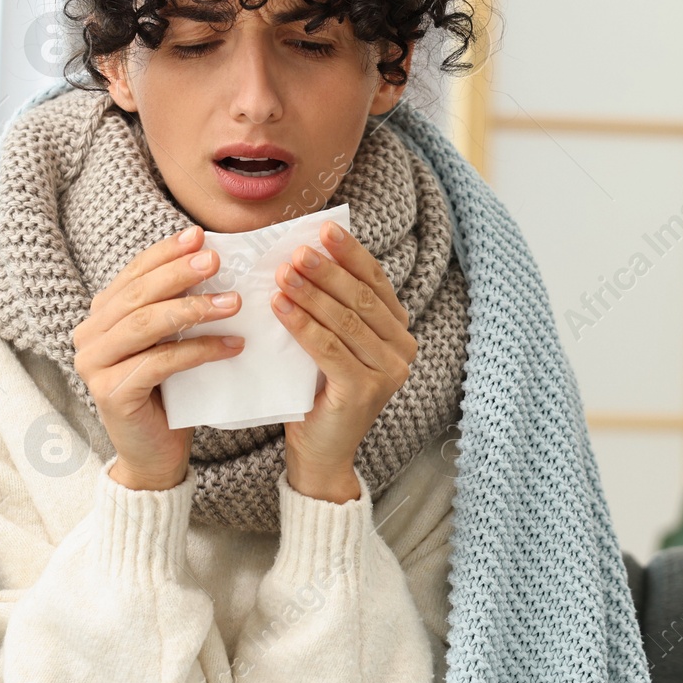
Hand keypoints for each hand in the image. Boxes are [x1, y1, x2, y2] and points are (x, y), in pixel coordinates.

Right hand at [71, 225, 244, 489]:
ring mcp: (94, 365)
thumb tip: (211, 260)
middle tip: (217, 260)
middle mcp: (88, 336)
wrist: (155, 456)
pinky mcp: (111, 392)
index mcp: (100, 317)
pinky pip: (160, 361)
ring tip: (234, 303)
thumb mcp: (170, 342)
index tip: (199, 235)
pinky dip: (199, 350)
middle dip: (180, 273)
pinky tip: (232, 346)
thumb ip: (175, 307)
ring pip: (146, 325)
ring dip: (193, 309)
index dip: (165, 253)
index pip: (134, 274)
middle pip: (138, 295)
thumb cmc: (168, 394)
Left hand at [271, 219, 418, 501]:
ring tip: (282, 274)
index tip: (324, 229)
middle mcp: (402, 350)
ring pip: (346, 321)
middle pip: (362, 298)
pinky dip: (303, 325)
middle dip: (327, 270)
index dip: (350, 254)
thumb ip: (330, 309)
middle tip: (297, 250)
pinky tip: (280, 307)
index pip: (375, 282)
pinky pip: (329, 349)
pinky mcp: (365, 391)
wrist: (319, 453)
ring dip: (312, 293)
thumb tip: (300, 257)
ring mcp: (388, 372)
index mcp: (397, 332)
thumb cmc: (318, 393)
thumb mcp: (329, 344)